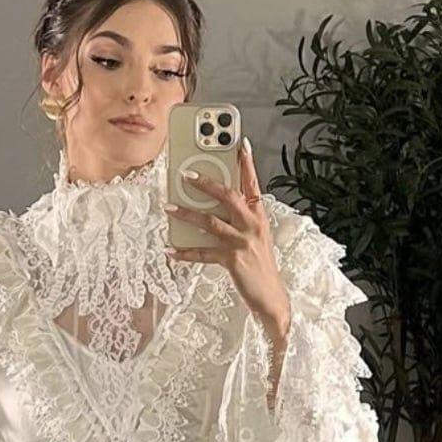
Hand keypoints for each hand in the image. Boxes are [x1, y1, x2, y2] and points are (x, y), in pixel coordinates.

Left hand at [163, 138, 291, 336]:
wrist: (271, 298)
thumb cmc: (260, 267)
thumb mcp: (256, 238)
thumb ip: (240, 220)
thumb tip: (211, 208)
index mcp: (259, 216)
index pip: (253, 183)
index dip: (247, 163)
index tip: (240, 143)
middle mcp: (252, 225)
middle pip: (228, 195)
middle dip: (206, 183)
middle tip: (186, 174)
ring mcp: (242, 242)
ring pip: (210, 221)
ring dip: (187, 214)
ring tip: (169, 209)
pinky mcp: (232, 260)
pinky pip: (203, 254)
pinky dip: (185, 252)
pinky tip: (171, 249)